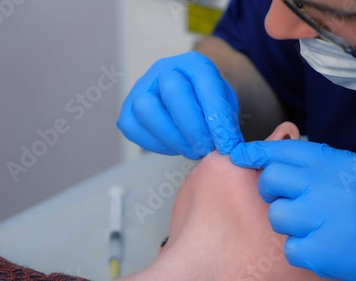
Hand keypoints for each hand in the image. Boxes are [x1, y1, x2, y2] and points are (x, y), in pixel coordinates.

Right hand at [117, 51, 242, 159]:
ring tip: (192, 150)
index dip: (217, 116)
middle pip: (172, 90)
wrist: (191, 104)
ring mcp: (142, 87)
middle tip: (207, 149)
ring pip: (146, 107)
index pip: (205, 81)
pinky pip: (133, 127)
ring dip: (172, 136)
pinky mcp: (128, 109)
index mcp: (193, 62)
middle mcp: (164, 69)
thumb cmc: (209, 105)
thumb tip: (227, 146)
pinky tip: (175, 147)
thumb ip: (226, 122)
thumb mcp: (225, 107)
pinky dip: (155, 143)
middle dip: (193, 126)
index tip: (227, 143)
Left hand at [231, 140, 355, 280]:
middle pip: (271, 179)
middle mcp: (326, 185)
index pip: (282, 150)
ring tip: (312, 225)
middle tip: (288, 198)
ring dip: (289, 223)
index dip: (255, 152)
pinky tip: (322, 245)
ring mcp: (324, 217)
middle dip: (271, 190)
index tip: (239, 156)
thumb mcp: (353, 168)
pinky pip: (290, 247)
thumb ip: (317, 161)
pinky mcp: (324, 250)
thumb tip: (275, 153)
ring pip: (277, 216)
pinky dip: (301, 249)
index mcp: (333, 162)